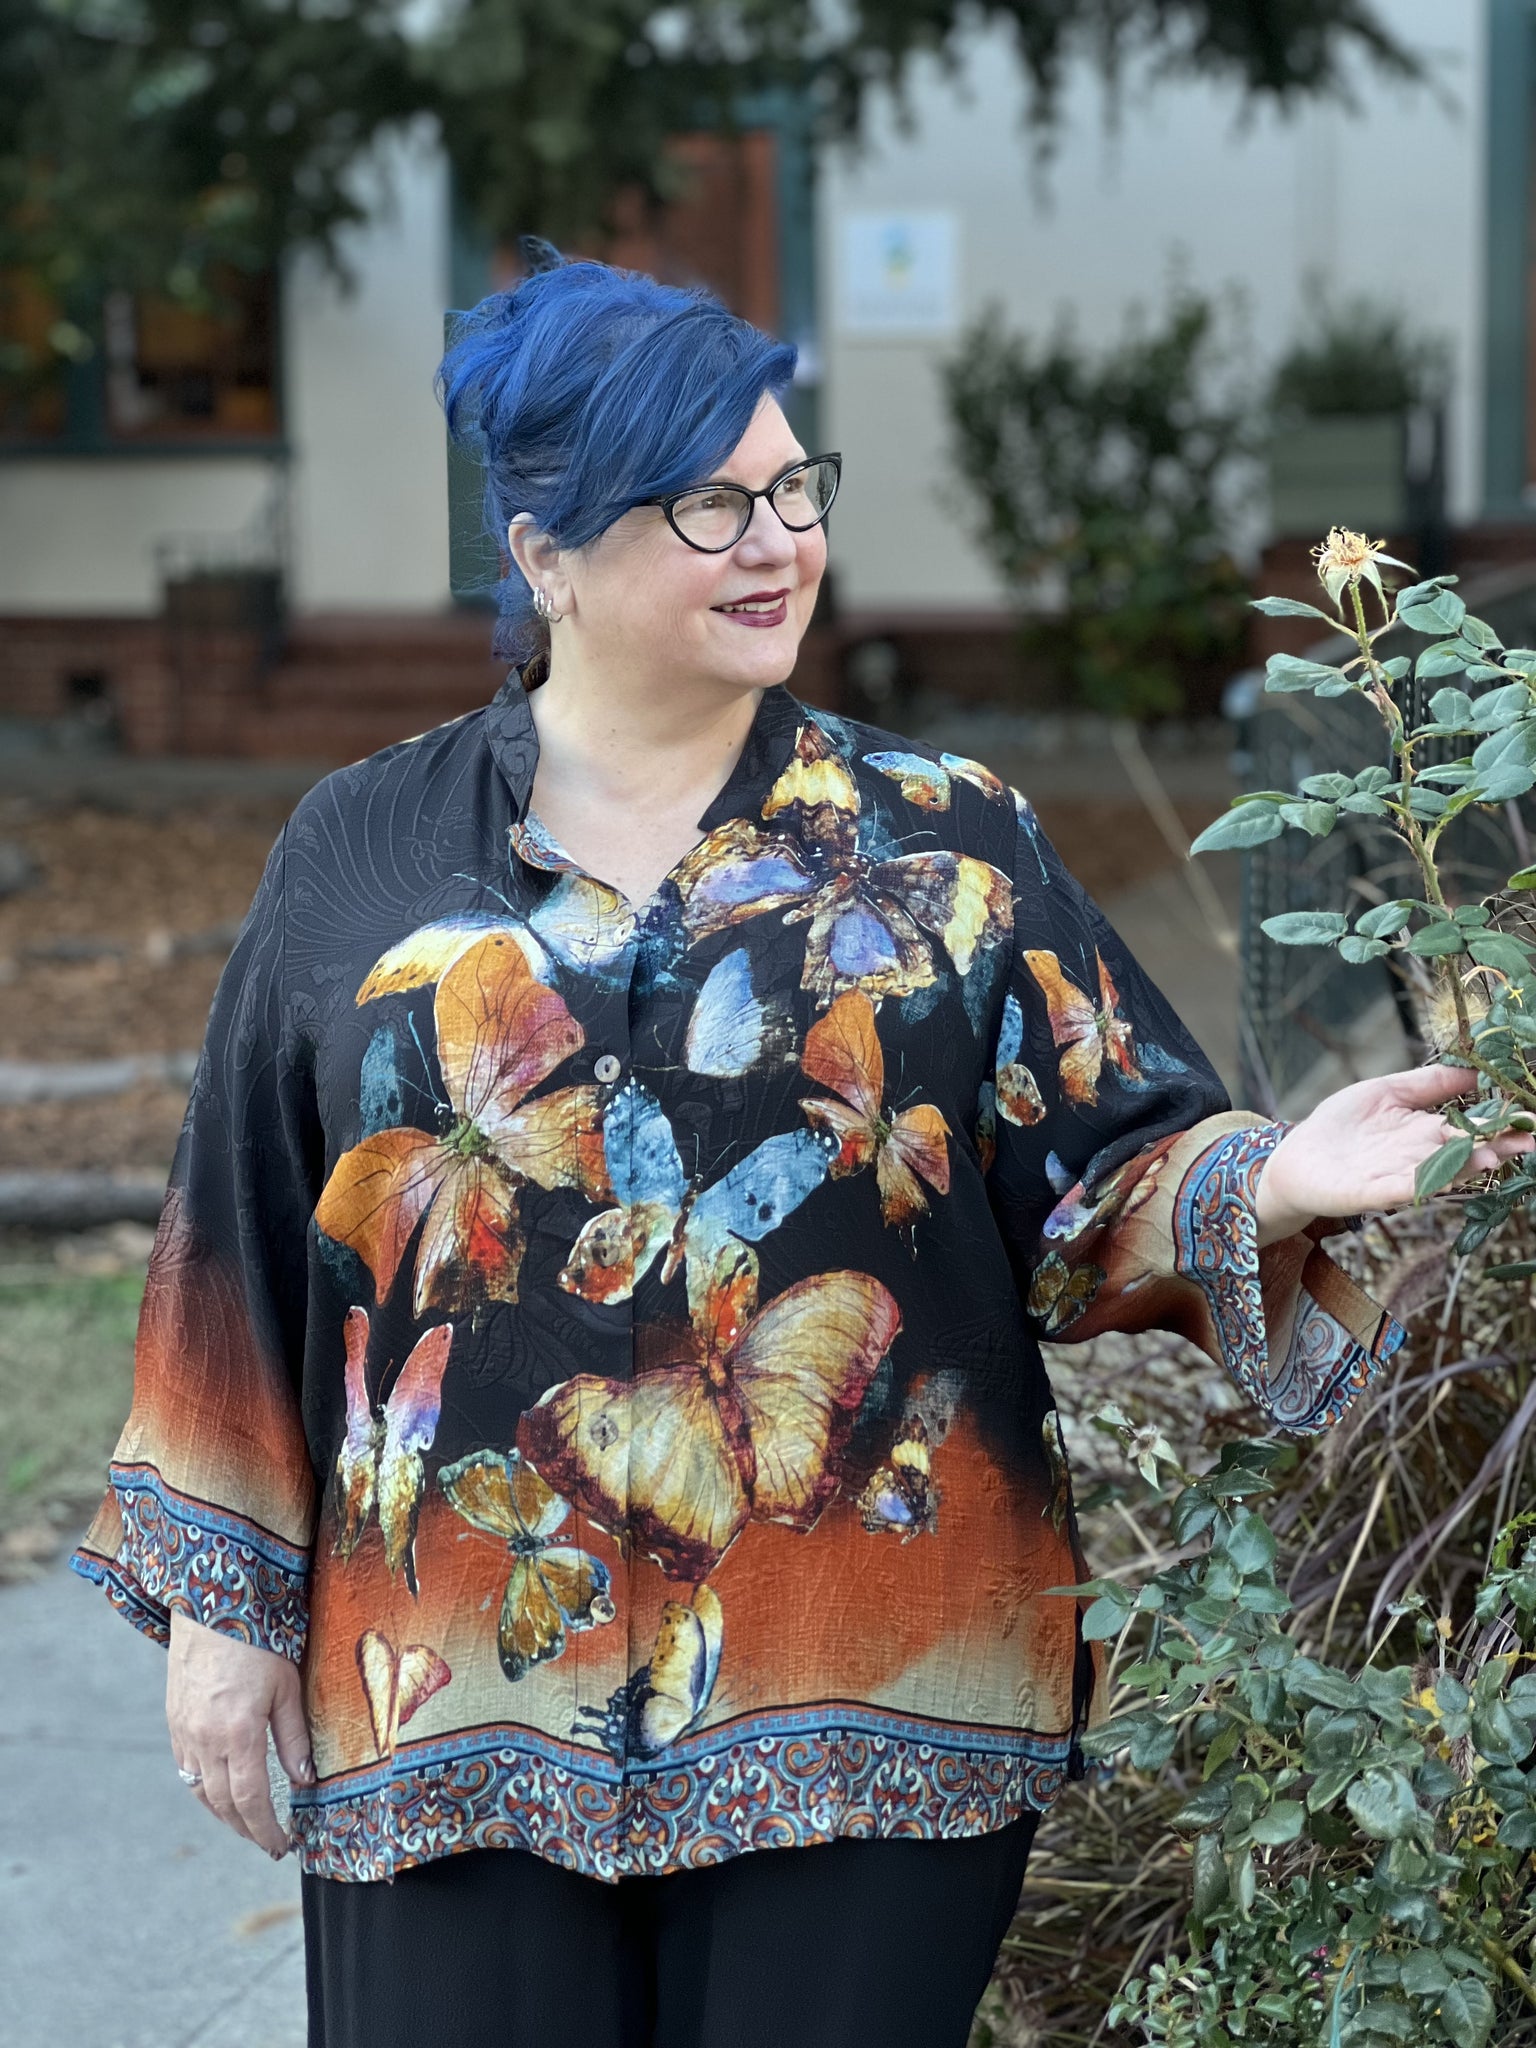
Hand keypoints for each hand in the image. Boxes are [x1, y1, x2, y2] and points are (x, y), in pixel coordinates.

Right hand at [167, 1610, 312, 1856]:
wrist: (210, 1606)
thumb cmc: (258, 1640)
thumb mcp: (288, 1686)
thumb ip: (294, 1736)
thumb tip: (305, 1780)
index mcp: (238, 1733)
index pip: (250, 1800)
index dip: (265, 1829)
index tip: (282, 1845)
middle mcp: (205, 1740)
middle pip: (223, 1804)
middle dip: (247, 1830)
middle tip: (269, 1844)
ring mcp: (185, 1732)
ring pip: (200, 1792)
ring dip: (224, 1815)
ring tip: (249, 1825)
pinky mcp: (175, 1722)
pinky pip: (186, 1770)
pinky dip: (205, 1790)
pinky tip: (222, 1792)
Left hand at [1253, 1064, 1535, 1247]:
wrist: (1296, 1159)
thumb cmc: (1340, 1125)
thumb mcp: (1386, 1090)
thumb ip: (1428, 1083)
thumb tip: (1474, 1071)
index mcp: (1426, 1131)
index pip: (1472, 1127)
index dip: (1501, 1122)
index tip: (1531, 1117)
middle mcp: (1419, 1156)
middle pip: (1465, 1152)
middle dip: (1499, 1147)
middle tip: (1531, 1140)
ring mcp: (1397, 1176)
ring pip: (1441, 1172)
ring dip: (1467, 1166)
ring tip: (1494, 1155)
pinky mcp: (1371, 1192)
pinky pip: (1401, 1187)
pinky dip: (1423, 1182)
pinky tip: (1442, 1176)